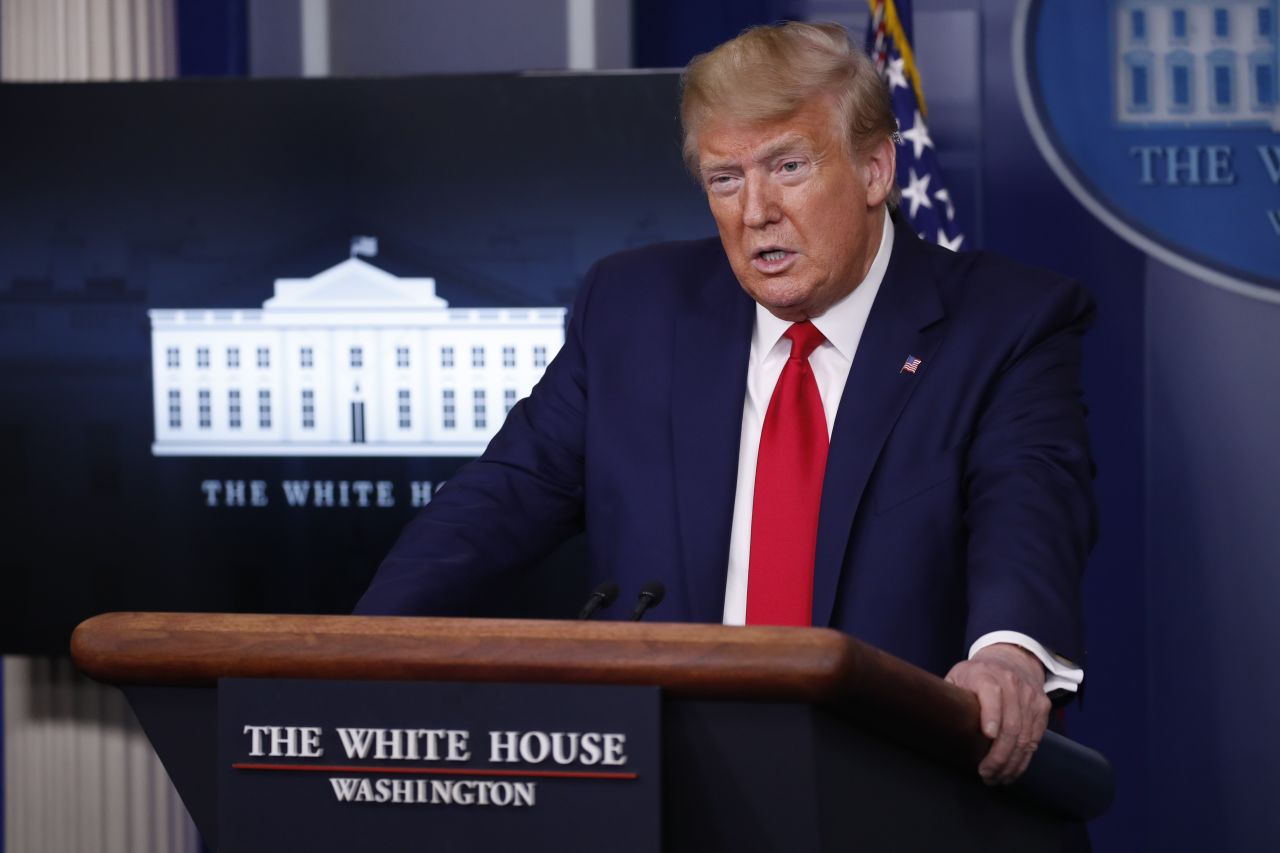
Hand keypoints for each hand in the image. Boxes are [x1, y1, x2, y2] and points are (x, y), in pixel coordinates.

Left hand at [945, 642, 1049, 784]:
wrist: (1011, 660)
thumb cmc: (976, 675)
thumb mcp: (957, 676)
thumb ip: (948, 696)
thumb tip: (932, 721)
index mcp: (985, 674)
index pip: (991, 693)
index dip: (991, 714)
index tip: (987, 735)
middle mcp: (1011, 683)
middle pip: (1011, 724)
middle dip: (999, 755)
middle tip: (986, 773)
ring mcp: (1029, 695)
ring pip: (1024, 736)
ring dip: (1011, 763)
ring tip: (997, 778)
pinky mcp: (1042, 707)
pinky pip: (1035, 739)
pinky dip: (1023, 759)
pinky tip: (1011, 770)